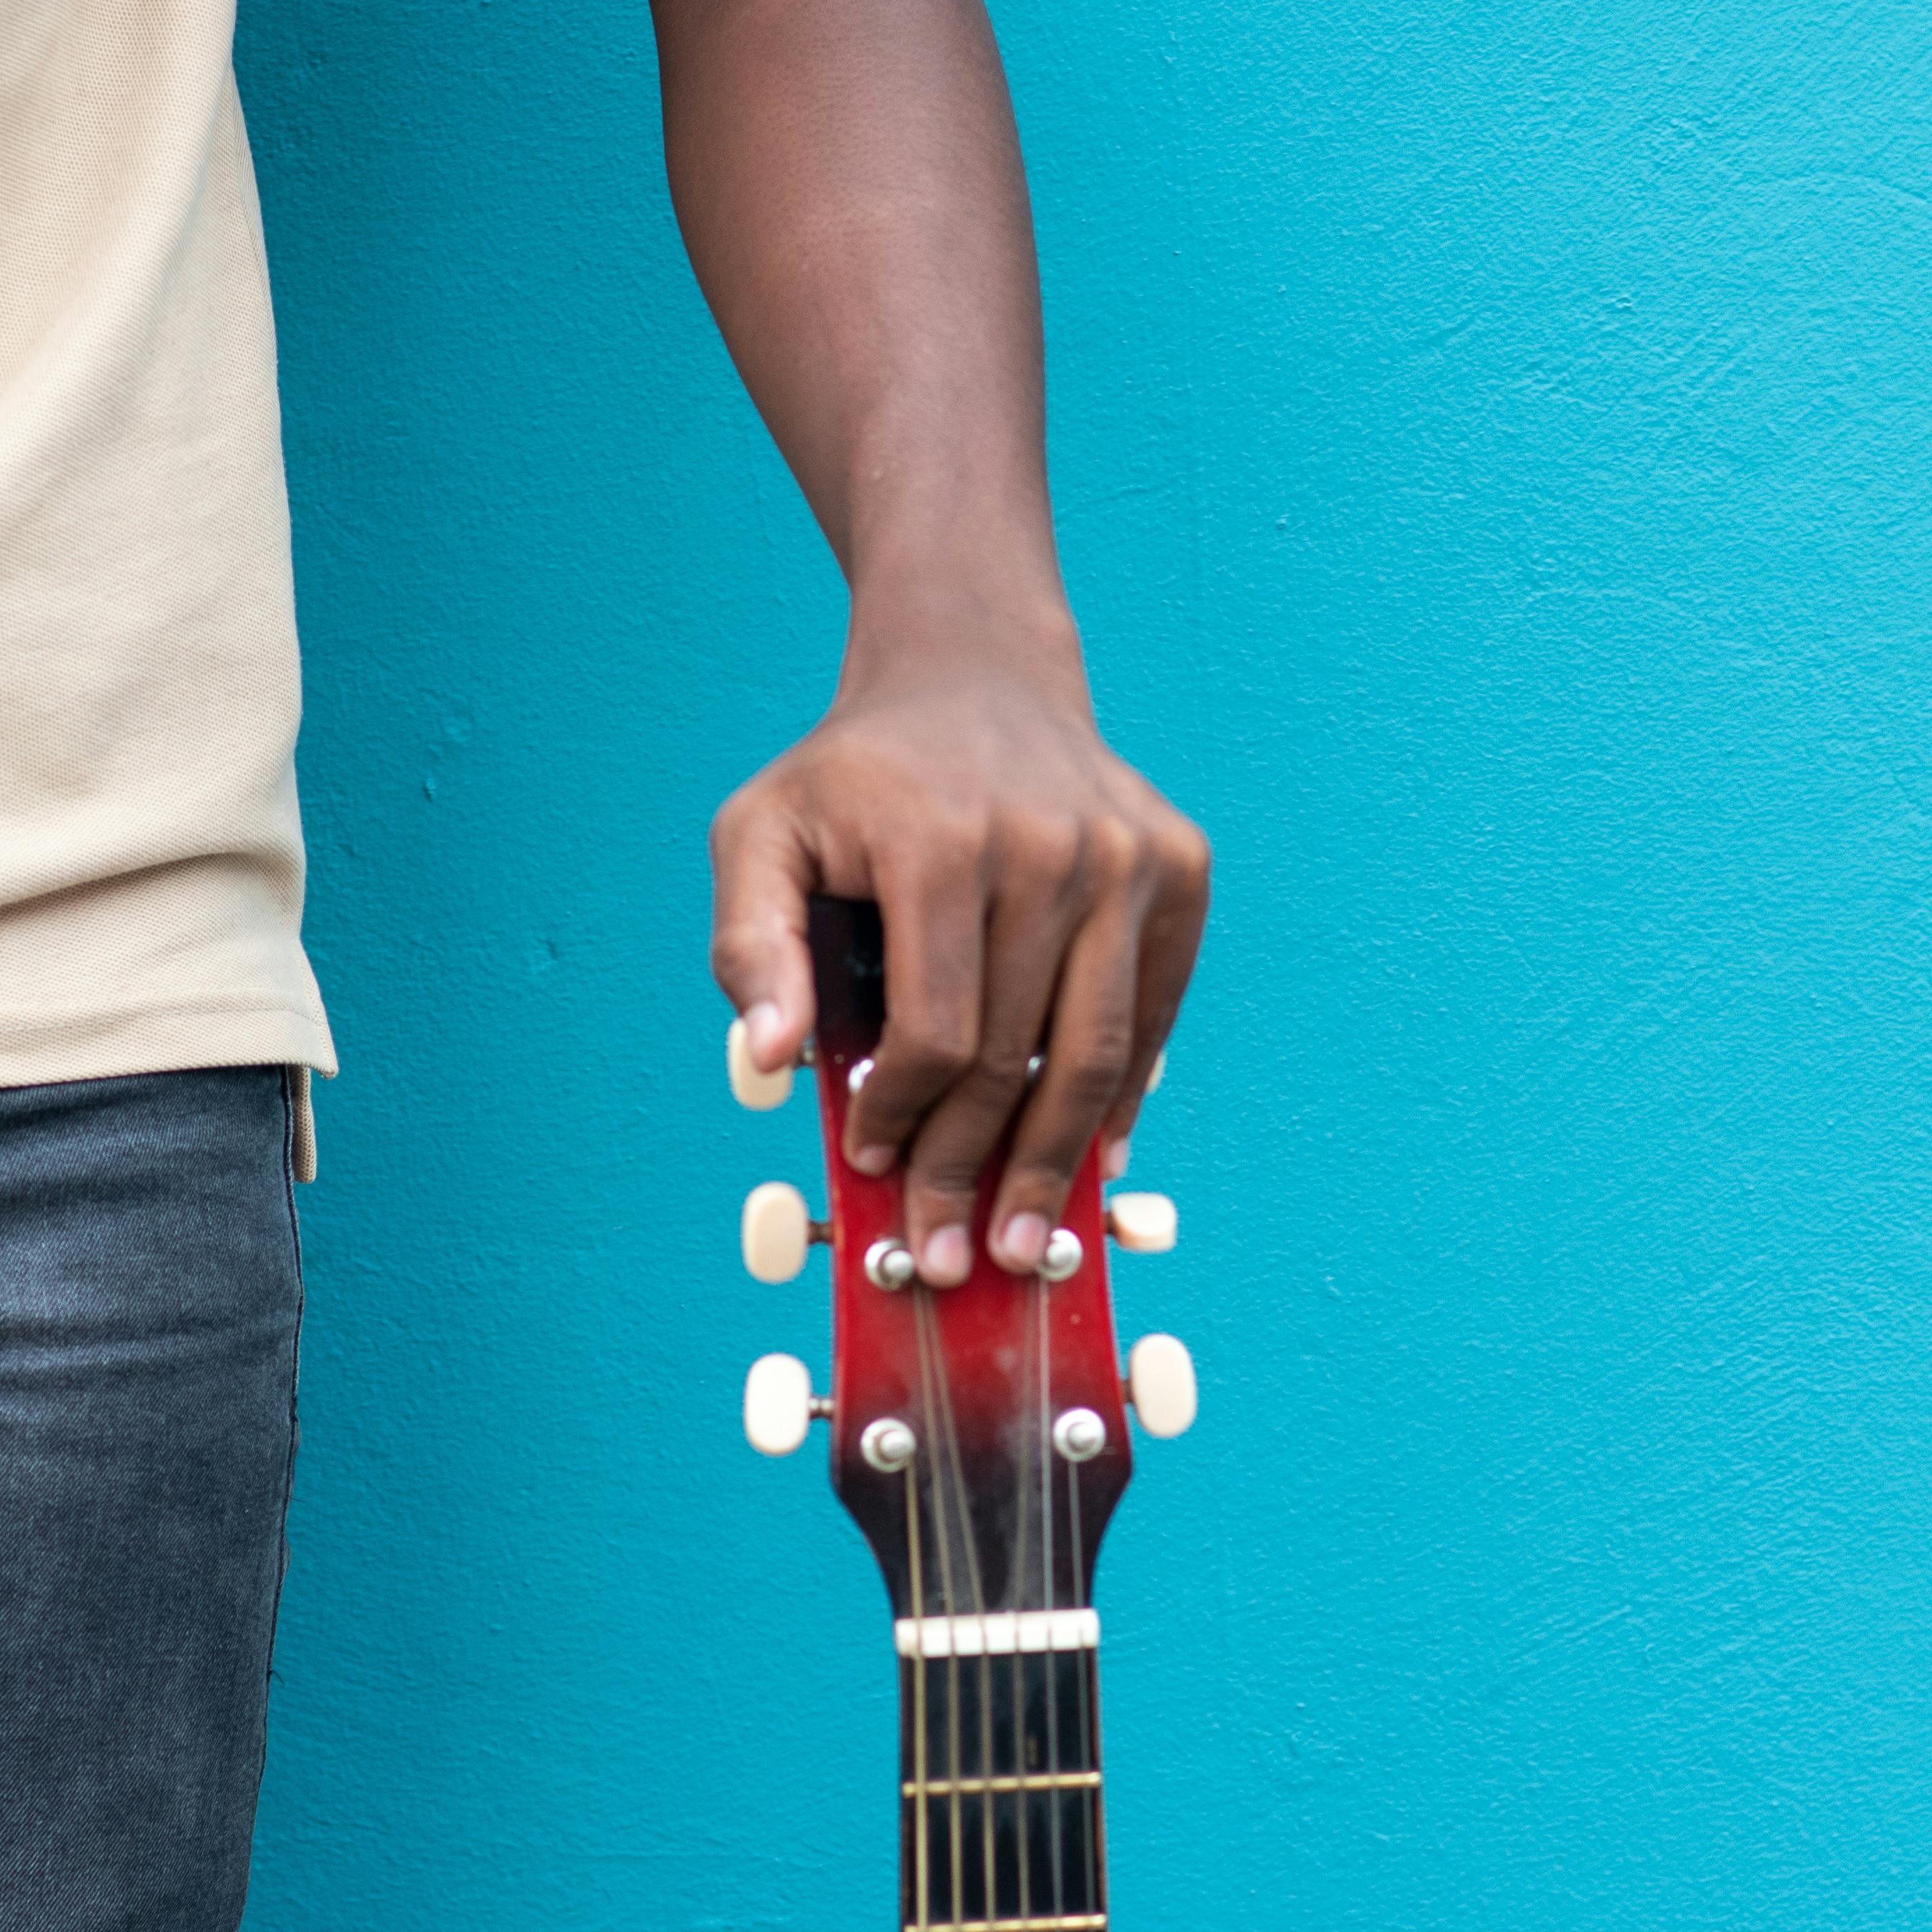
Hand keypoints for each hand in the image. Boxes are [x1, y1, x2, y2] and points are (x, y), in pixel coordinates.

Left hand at [713, 620, 1208, 1284]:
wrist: (975, 674)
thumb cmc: (856, 775)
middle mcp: (1055, 842)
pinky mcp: (1181, 866)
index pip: (936, 1032)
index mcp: (943, 839)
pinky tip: (1090, 1152)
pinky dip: (1124, 1091)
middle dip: (978, 1173)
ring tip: (1030, 1237)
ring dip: (1061, 1161)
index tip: (872, 1165)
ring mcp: (1130, 854)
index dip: (903, 1120)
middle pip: (1019, 1056)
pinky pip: (1154, 1012)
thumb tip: (771, 1058)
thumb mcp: (761, 834)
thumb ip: (750, 944)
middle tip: (952, 1257)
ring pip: (1099, 1050)